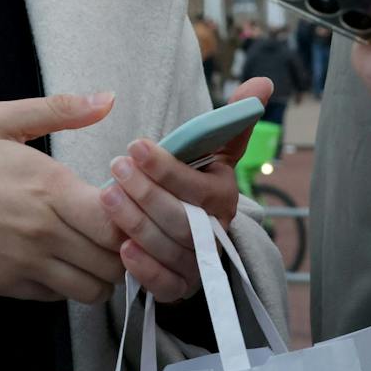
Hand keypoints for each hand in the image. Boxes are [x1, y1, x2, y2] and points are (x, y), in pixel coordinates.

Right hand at [0, 93, 125, 303]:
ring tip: (90, 247)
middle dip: (125, 245)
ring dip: (102, 271)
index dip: (131, 212)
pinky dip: (71, 284)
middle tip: (113, 227)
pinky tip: (60, 259)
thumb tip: (107, 99)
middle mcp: (44, 230)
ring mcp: (28, 263)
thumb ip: (59, 109)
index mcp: (48, 186)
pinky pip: (62, 297)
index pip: (120, 218)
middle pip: (116, 257)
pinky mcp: (11, 287)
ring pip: (95, 287)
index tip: (120, 199)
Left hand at [97, 78, 272, 301]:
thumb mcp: (213, 151)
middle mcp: (216, 232)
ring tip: (107, 197)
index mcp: (224, 197)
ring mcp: (199, 263)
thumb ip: (231, 120)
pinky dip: (145, 269)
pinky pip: (165, 285)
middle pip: (183, 219)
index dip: (167, 169)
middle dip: (147, 193)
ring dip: (137, 223)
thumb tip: (263, 83)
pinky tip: (122, 248)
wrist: (191, 233)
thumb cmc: (193, 182)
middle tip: (115, 168)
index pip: (199, 187)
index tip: (135, 145)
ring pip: (170, 249)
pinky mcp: (180, 287)